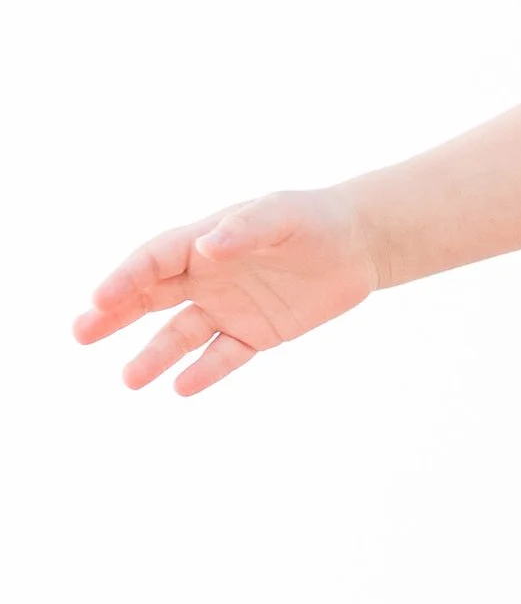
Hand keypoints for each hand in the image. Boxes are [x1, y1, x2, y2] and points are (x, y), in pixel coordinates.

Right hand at [73, 191, 380, 395]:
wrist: (358, 244)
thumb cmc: (313, 219)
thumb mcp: (281, 216)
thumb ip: (244, 229)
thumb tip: (206, 247)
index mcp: (203, 241)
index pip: (153, 261)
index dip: (124, 279)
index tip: (99, 300)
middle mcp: (207, 276)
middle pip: (151, 297)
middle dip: (115, 314)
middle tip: (81, 332)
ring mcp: (229, 306)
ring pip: (181, 334)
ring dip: (154, 355)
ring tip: (129, 380)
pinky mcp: (257, 332)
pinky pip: (224, 355)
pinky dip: (205, 372)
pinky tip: (182, 388)